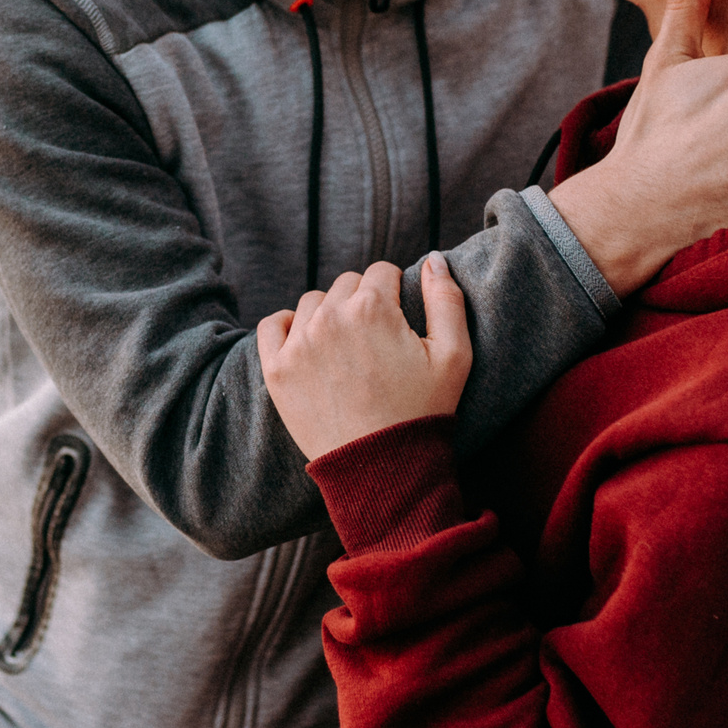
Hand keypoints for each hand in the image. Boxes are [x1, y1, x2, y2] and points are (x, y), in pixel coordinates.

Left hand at [258, 254, 471, 462]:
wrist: (381, 470)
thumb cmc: (422, 412)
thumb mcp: (455, 355)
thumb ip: (446, 299)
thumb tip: (434, 258)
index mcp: (373, 308)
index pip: (381, 273)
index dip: (395, 295)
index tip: (399, 324)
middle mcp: (330, 318)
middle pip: (347, 284)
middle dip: (363, 304)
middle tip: (376, 343)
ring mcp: (298, 344)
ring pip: (313, 303)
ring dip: (329, 316)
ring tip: (348, 352)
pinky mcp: (276, 370)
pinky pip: (272, 325)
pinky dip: (286, 328)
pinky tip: (307, 345)